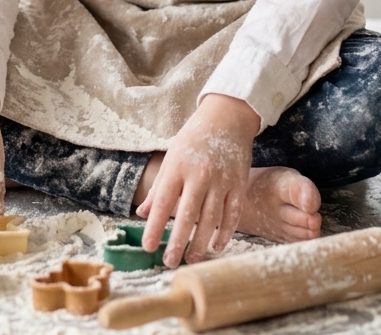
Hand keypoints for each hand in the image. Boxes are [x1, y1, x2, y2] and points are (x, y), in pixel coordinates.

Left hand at [136, 94, 258, 266]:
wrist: (226, 118)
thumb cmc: (194, 138)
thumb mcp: (171, 156)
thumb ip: (159, 187)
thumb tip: (142, 212)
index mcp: (178, 166)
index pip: (163, 202)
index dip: (155, 226)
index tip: (149, 246)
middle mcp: (199, 174)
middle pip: (187, 215)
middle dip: (177, 241)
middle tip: (169, 261)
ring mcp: (221, 180)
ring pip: (211, 219)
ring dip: (200, 242)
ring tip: (191, 258)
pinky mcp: (238, 184)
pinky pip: (231, 214)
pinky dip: (224, 232)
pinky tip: (215, 245)